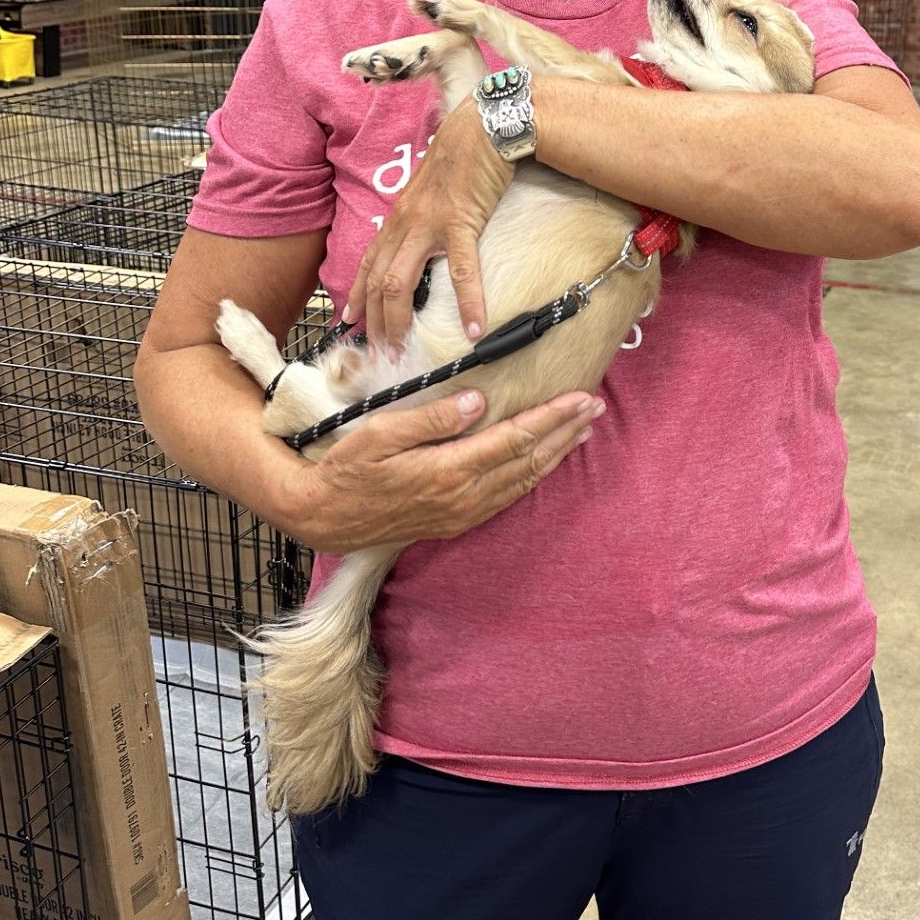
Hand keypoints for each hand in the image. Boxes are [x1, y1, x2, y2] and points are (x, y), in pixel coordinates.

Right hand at [285, 386, 603, 551]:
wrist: (326, 518)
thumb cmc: (348, 469)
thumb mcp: (381, 433)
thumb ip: (432, 419)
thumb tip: (478, 401)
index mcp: (449, 471)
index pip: (515, 439)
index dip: (551, 418)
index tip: (579, 398)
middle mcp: (464, 497)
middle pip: (529, 461)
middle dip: (565, 432)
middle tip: (594, 407)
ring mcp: (463, 513)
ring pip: (524, 482)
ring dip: (556, 454)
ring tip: (581, 430)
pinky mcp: (457, 521)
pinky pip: (508, 497)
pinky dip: (533, 475)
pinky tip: (544, 462)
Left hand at [346, 98, 512, 349]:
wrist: (484, 126)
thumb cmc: (462, 155)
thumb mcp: (431, 189)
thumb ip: (422, 217)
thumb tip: (423, 242)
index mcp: (399, 216)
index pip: (368, 263)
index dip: (356, 296)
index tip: (350, 323)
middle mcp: (405, 223)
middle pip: (377, 282)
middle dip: (374, 322)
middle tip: (380, 354)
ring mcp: (429, 224)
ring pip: (400, 282)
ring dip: (398, 321)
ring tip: (402, 350)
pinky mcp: (461, 222)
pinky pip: (463, 271)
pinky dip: (469, 303)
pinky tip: (475, 329)